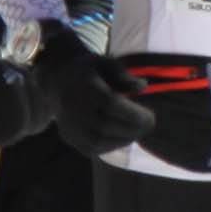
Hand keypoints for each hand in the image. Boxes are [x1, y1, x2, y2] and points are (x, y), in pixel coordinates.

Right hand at [31, 22, 156, 155]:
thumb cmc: (91, 71)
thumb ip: (124, 74)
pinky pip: (91, 148)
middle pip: (105, 125)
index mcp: (83, 85)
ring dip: (123, 139)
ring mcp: (68, 124)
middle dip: (132, 129)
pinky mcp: (68, 137)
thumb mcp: (107, 63)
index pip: (110, 104)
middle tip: (149, 125)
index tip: (151, 116)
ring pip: (98, 141)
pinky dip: (110, 146)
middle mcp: (72, 106)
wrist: (59, 80)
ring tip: (137, 131)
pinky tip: (123, 137)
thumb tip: (142, 87)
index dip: (133, 114)